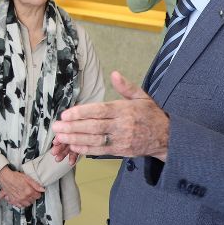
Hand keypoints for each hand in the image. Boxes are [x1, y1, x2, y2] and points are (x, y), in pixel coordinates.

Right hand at [0, 167, 43, 207]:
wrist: (5, 177)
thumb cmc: (15, 176)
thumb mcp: (27, 178)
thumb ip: (36, 184)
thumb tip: (42, 189)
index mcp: (28, 191)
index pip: (38, 196)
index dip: (38, 192)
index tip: (36, 191)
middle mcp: (24, 197)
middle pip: (33, 201)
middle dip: (33, 197)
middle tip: (31, 192)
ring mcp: (18, 200)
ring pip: (27, 204)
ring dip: (28, 201)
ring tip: (26, 196)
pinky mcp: (13, 201)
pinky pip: (20, 206)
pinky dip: (21, 204)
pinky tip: (21, 199)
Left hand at [51, 71, 169, 159]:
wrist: (167, 137)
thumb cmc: (151, 115)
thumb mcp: (142, 96)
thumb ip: (126, 86)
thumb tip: (115, 74)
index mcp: (125, 109)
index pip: (100, 110)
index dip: (81, 113)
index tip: (66, 114)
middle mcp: (122, 125)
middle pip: (94, 126)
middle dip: (73, 127)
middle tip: (56, 126)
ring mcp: (121, 139)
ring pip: (95, 140)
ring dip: (75, 139)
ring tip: (60, 136)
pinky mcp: (121, 151)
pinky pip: (100, 150)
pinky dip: (85, 149)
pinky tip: (73, 146)